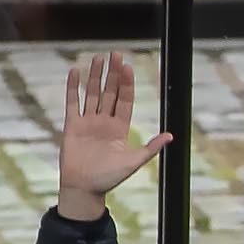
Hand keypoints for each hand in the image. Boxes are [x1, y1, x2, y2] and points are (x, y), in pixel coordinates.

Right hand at [55, 53, 167, 217]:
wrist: (84, 189)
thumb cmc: (109, 178)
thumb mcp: (133, 162)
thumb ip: (150, 148)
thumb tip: (170, 136)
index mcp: (120, 128)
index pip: (125, 100)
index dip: (127, 84)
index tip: (128, 67)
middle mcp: (105, 121)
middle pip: (110, 92)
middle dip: (113, 74)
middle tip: (116, 54)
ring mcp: (88, 122)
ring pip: (92, 93)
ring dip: (95, 76)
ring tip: (98, 58)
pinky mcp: (72, 125)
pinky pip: (73, 102)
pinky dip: (73, 87)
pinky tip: (75, 71)